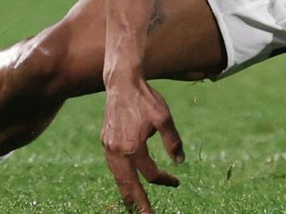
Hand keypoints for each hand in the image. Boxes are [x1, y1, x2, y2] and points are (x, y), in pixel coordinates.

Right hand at [101, 78, 183, 213]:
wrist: (122, 83)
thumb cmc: (146, 99)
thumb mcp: (164, 118)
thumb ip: (173, 141)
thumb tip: (180, 161)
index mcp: (134, 148)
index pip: (151, 175)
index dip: (165, 180)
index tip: (176, 182)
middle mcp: (118, 152)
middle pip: (128, 186)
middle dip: (138, 204)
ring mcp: (109, 148)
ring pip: (117, 178)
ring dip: (127, 193)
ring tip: (134, 207)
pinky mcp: (105, 142)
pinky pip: (113, 167)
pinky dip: (120, 178)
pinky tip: (126, 182)